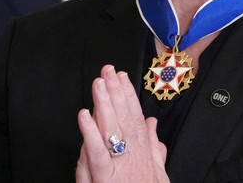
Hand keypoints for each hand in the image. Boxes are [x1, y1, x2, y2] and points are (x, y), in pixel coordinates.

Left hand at [76, 65, 168, 182]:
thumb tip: (153, 124)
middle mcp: (133, 153)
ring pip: (111, 128)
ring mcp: (120, 164)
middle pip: (124, 116)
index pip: (135, 116)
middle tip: (107, 70)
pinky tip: (84, 115)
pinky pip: (96, 152)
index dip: (128, 94)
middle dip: (115, 91)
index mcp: (143, 150)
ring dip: (104, 103)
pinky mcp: (106, 177)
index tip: (121, 76)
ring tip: (97, 83)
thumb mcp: (158, 173)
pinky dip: (90, 132)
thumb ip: (155, 148)